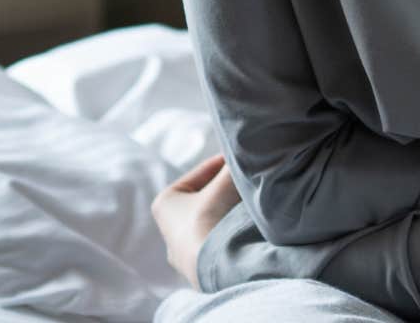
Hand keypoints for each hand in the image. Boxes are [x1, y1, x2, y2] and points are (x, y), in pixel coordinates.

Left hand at [153, 153, 242, 288]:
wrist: (214, 268)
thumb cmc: (210, 221)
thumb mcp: (224, 185)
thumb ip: (233, 166)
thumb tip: (246, 150)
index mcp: (165, 202)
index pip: (203, 172)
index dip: (227, 163)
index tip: (246, 158)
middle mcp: (169, 229)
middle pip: (208, 197)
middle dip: (229, 189)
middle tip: (251, 180)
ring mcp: (184, 253)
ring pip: (214, 220)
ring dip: (232, 211)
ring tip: (254, 203)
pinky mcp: (199, 269)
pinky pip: (219, 241)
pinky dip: (232, 231)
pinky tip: (250, 227)